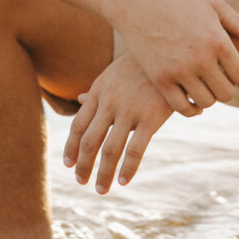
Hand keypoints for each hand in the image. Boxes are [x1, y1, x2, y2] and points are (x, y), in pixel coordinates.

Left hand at [63, 53, 173, 192]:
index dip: (72, 147)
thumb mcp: (114, 71)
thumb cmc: (140, 62)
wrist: (169, 49)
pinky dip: (128, 169)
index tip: (69, 165)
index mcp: (99, 91)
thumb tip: (79, 99)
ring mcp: (130, 109)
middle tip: (81, 182)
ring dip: (103, 173)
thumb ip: (97, 90)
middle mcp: (110, 102)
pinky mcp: (151, 116)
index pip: (78, 125)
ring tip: (101, 189)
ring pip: (110, 150)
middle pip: (90, 141)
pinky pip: (135, 149)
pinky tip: (124, 181)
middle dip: (84, 165)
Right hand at [117, 0, 238, 116]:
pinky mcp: (160, 79)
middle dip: (225, 88)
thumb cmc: (180, 0)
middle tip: (217, 78)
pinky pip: (183, 108)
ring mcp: (179, 71)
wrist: (140, 2)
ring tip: (204, 84)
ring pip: (206, 102)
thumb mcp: (214, 5)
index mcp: (218, 40)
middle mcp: (201, 58)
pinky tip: (191, 98)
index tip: (230, 69)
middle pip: (226, 93)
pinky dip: (191, 109)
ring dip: (208, 97)